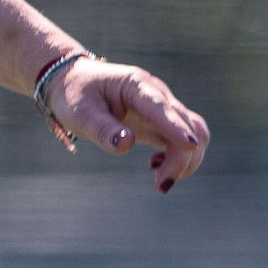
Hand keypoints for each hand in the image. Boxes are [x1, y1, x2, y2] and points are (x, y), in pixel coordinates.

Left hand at [45, 58, 209, 192]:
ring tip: (159, 180)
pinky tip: (155, 165)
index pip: (161, 108)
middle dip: (181, 158)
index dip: (176, 127)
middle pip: (187, 125)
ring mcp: (162, 108)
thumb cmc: (75, 95)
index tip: (190, 145)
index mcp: (136, 85)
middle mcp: (156, 94)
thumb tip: (126, 145)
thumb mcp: (81, 113)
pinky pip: (183, 140)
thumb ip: (103, 129)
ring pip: (194, 133)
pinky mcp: (161, 122)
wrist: (74, 82)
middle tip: (159, 186)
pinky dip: (179, 158)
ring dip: (186, 160)